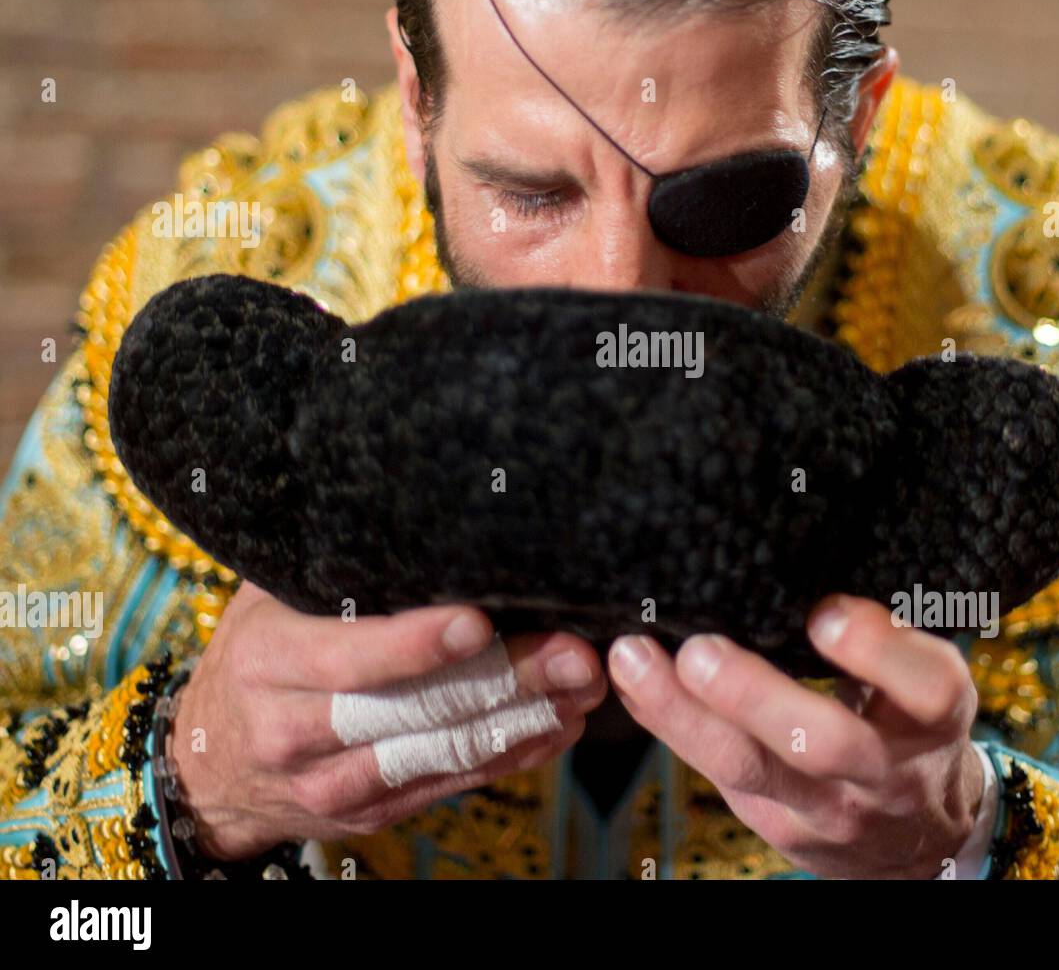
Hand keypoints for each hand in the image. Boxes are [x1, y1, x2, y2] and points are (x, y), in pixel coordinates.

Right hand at [172, 581, 606, 861]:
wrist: (209, 767)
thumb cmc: (256, 655)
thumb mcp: (269, 600)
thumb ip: (334, 568)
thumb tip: (421, 509)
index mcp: (268, 661)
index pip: (348, 657)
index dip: (416, 643)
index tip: (480, 619)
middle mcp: (295, 731)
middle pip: (415, 710)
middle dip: (507, 681)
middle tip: (575, 654)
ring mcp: (332, 785)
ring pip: (443, 754)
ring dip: (525, 721)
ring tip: (584, 686)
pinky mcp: (369, 814)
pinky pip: (449, 784)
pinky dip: (510, 756)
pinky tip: (558, 725)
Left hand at [607, 594, 984, 878]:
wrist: (918, 837)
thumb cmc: (909, 726)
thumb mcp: (922, 681)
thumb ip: (882, 638)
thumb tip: (795, 566)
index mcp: (934, 717)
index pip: (926, 688)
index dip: (879, 652)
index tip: (826, 614)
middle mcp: (884, 770)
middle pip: (824, 743)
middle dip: (755, 698)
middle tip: (699, 653)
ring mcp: (826, 807)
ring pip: (751, 767)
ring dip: (684, 713)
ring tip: (634, 660)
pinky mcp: (777, 825)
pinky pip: (714, 772)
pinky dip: (668, 723)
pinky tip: (631, 682)